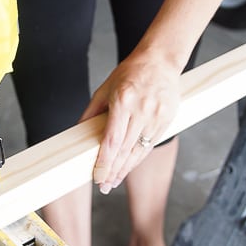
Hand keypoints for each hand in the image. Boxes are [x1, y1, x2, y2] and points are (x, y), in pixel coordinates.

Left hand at [80, 51, 180, 193]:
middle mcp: (142, 110)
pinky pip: (150, 144)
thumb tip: (78, 132)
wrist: (161, 59)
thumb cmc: (131, 72)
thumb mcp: (105, 88)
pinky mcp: (167, 119)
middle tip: (103, 186)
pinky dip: (138, 158)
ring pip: (139, 151)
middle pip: (125, 150)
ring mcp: (157, 116)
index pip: (112, 140)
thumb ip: (92, 112)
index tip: (97, 177)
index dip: (104, 162)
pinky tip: (128, 166)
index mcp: (124, 101)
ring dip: (126, 169)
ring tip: (114, 181)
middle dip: (113, 171)